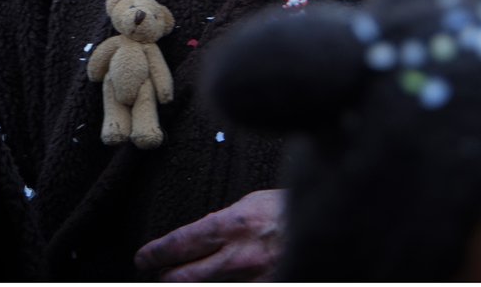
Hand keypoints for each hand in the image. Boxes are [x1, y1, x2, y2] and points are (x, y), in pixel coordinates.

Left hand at [135, 189, 284, 282]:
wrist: (337, 225)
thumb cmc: (299, 209)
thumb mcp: (258, 202)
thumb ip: (228, 221)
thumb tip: (203, 237)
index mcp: (234, 224)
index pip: (180, 243)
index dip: (156, 254)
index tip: (143, 258)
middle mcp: (240, 256)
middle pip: (184, 278)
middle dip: (165, 278)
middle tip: (156, 276)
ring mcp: (255, 279)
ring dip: (193, 285)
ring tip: (182, 280)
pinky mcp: (270, 286)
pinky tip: (223, 283)